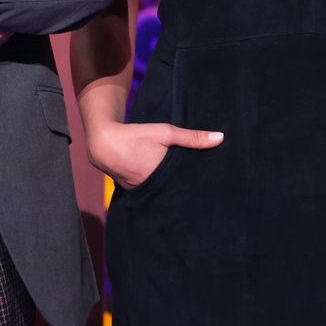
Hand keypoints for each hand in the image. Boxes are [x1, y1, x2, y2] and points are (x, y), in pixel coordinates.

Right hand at [87, 121, 223, 189]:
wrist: (104, 143)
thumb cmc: (136, 136)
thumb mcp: (166, 133)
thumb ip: (192, 137)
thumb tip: (220, 138)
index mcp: (162, 178)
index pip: (185, 186)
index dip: (195, 185)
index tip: (208, 185)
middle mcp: (151, 189)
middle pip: (173, 190)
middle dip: (183, 187)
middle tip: (199, 186)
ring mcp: (140, 192)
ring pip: (160, 191)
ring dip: (168, 187)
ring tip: (182, 186)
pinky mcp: (131, 190)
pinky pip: (148, 191)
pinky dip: (155, 186)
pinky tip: (161, 182)